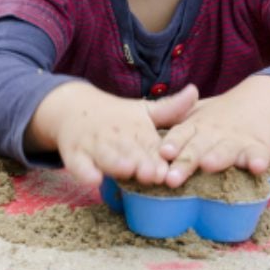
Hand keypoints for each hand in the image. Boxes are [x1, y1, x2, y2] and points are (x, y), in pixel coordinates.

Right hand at [24, 82, 197, 185]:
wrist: (74, 107)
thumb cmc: (119, 116)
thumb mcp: (145, 110)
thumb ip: (171, 108)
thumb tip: (195, 90)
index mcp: (138, 129)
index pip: (151, 144)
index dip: (159, 157)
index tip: (169, 167)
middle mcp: (118, 137)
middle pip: (130, 151)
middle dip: (141, 162)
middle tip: (153, 174)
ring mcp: (95, 145)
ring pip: (106, 157)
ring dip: (116, 164)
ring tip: (127, 170)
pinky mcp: (75, 154)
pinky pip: (78, 165)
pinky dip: (85, 172)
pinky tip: (93, 180)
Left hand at [159, 75, 269, 186]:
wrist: (264, 100)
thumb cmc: (222, 116)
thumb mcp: (198, 115)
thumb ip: (175, 125)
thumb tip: (142, 145)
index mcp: (198, 126)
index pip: (181, 134)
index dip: (172, 143)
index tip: (163, 152)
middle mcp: (215, 133)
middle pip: (199, 147)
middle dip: (186, 161)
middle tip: (172, 178)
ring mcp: (238, 139)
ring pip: (226, 150)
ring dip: (218, 157)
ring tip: (209, 164)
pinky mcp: (260, 146)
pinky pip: (259, 155)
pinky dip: (258, 160)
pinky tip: (256, 166)